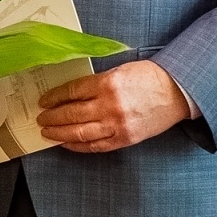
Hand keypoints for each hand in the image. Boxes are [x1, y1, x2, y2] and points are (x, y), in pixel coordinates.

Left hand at [36, 59, 189, 153]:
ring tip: (47, 132)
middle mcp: (110, 105)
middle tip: (40, 118)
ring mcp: (117, 125)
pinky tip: (67, 143)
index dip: (54, 97)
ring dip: (59, 133)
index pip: (72, 91)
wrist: (177, 92)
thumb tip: (72, 92)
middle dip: (52, 117)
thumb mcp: (120, 70)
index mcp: (107, 83)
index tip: (44, 101)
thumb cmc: (150, 77)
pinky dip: (78, 146)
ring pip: (79, 133)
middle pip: (71, 114)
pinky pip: (95, 146)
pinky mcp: (124, 139)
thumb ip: (97, 81)